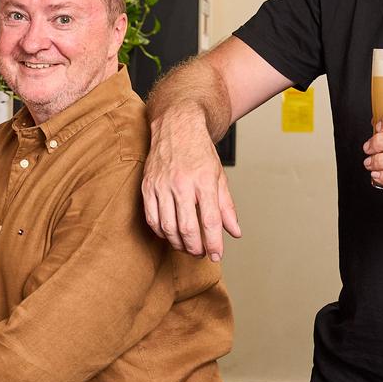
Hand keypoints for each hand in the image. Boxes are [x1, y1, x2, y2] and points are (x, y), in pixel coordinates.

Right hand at [142, 111, 240, 260]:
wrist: (176, 126)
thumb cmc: (199, 151)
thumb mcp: (219, 176)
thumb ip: (226, 206)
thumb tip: (234, 232)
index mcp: (204, 180)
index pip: (210, 221)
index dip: (214, 243)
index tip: (217, 255)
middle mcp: (182, 183)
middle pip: (187, 228)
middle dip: (195, 248)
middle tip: (201, 254)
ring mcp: (162, 184)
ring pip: (167, 227)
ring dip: (178, 243)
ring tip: (187, 247)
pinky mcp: (147, 185)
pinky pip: (151, 218)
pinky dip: (161, 232)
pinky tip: (170, 234)